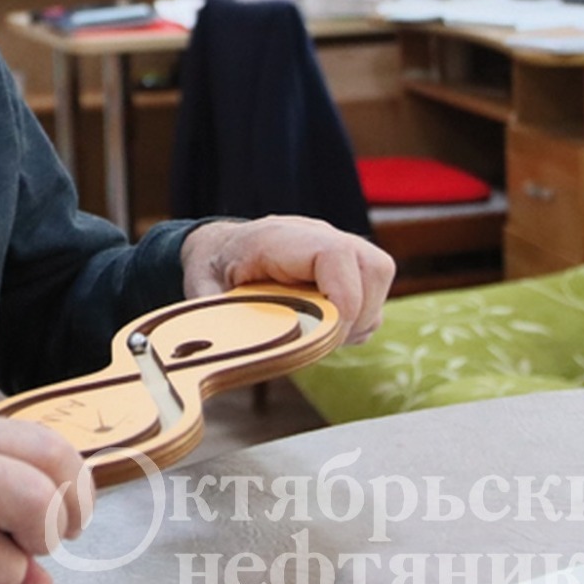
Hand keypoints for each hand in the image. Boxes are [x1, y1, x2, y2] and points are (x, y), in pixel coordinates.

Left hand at [179, 216, 394, 343]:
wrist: (220, 247)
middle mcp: (316, 235)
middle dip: (357, 314)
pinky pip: (374, 292)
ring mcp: (336, 245)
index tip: (331, 332)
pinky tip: (325, 326)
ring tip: (320, 331)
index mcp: (278, 239)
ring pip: (378, 280)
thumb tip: (221, 348)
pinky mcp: (347, 264)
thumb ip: (220, 317)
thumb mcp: (205, 292)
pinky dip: (358, 319)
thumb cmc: (213, 270)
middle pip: (372, 267)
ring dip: (359, 318)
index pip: (336, 255)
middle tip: (324, 338)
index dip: (345, 298)